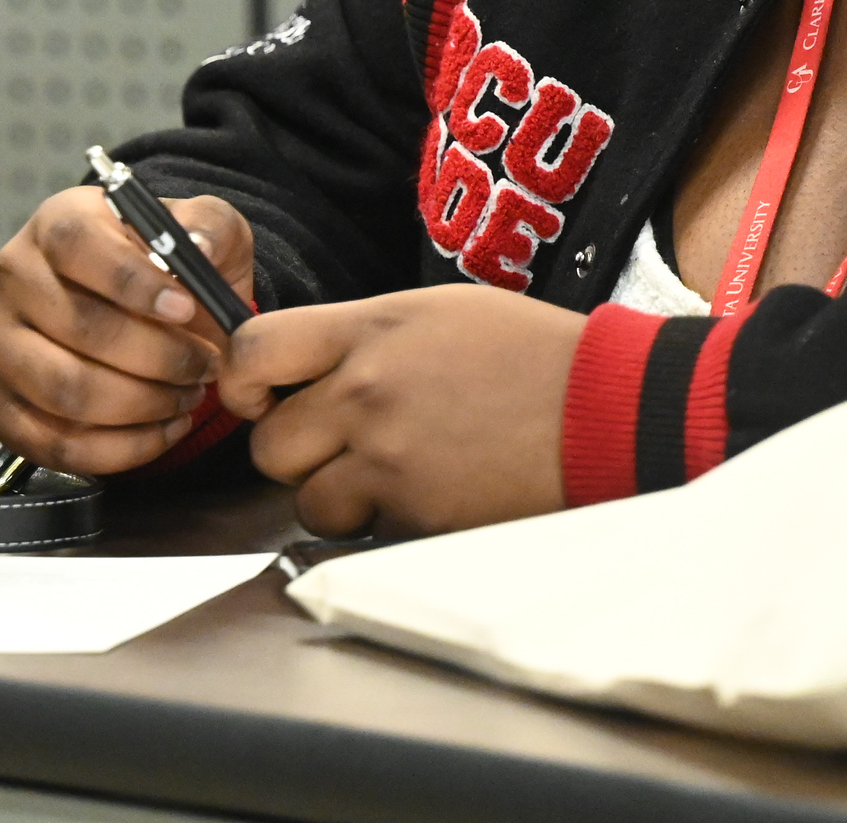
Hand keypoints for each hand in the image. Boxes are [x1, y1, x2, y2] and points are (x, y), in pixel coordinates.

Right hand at [0, 185, 256, 475]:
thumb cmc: (158, 263)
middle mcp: (16, 280)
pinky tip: (165, 429)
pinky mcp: (1, 404)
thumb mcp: (194, 225)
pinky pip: (57, 443)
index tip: (186, 309)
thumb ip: (206, 226)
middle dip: (159, 357)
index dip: (132, 281)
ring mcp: (0, 345)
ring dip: (142, 405)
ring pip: (66, 391)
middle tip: (207, 366)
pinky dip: (122, 449)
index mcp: (56, 224)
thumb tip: (199, 247)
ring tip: (188, 396)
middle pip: (79, 327)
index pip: (76, 245)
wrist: (116, 305)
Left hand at [218, 284, 581, 537]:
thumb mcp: (439, 313)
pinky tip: (427, 495)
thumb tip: (312, 368)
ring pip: (307, 502)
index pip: (255, 350)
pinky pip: (363, 532)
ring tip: (387, 475)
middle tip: (337, 445)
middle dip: (294, 452)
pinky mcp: (416, 516)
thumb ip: (364, 338)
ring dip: (334, 496)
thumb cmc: (533, 356)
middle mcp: (366, 393)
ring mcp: (389, 460)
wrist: (605, 410)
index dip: (241, 380)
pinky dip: (382, 524)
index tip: (257, 395)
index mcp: (370, 329)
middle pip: (268, 444)